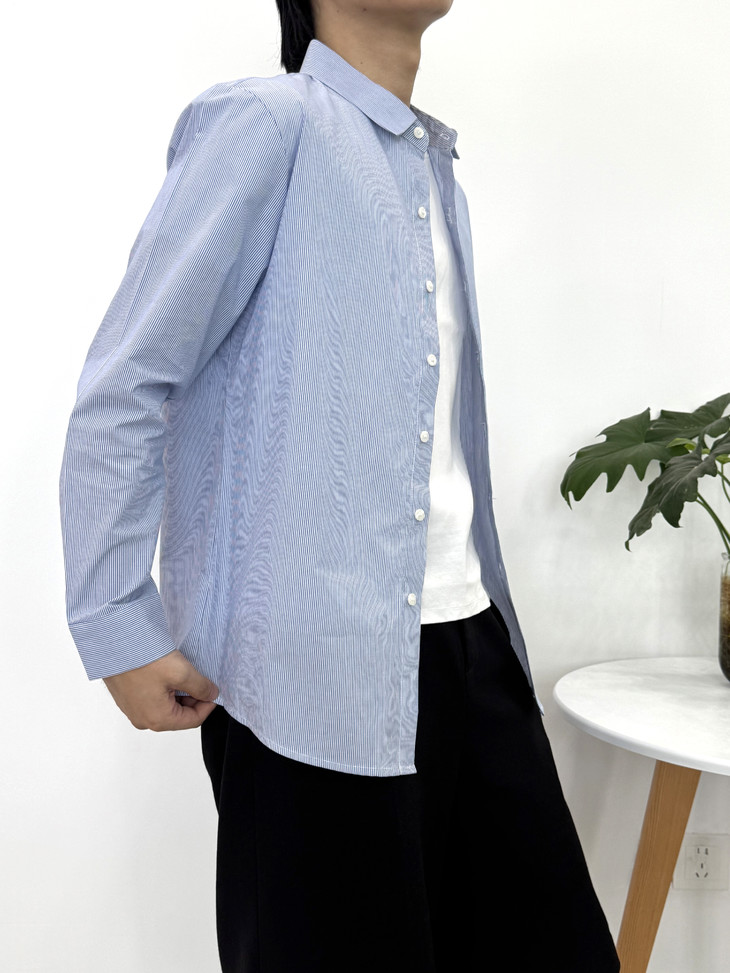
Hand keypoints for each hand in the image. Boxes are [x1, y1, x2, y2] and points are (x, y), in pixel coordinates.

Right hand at [102, 649, 218, 730]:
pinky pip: (153, 700)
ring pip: (167, 706)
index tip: (212, 689)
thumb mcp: (182, 673)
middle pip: (179, 715)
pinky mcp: (127, 699)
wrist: (114, 645)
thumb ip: (201, 687)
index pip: (193, 720)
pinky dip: (164, 689)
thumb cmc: (143, 660)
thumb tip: (211, 694)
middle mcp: (144, 720)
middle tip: (199, 678)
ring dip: (179, 693)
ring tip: (181, 673)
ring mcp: (133, 710)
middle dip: (193, 698)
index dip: (208, 705)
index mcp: (158, 719)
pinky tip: (166, 673)